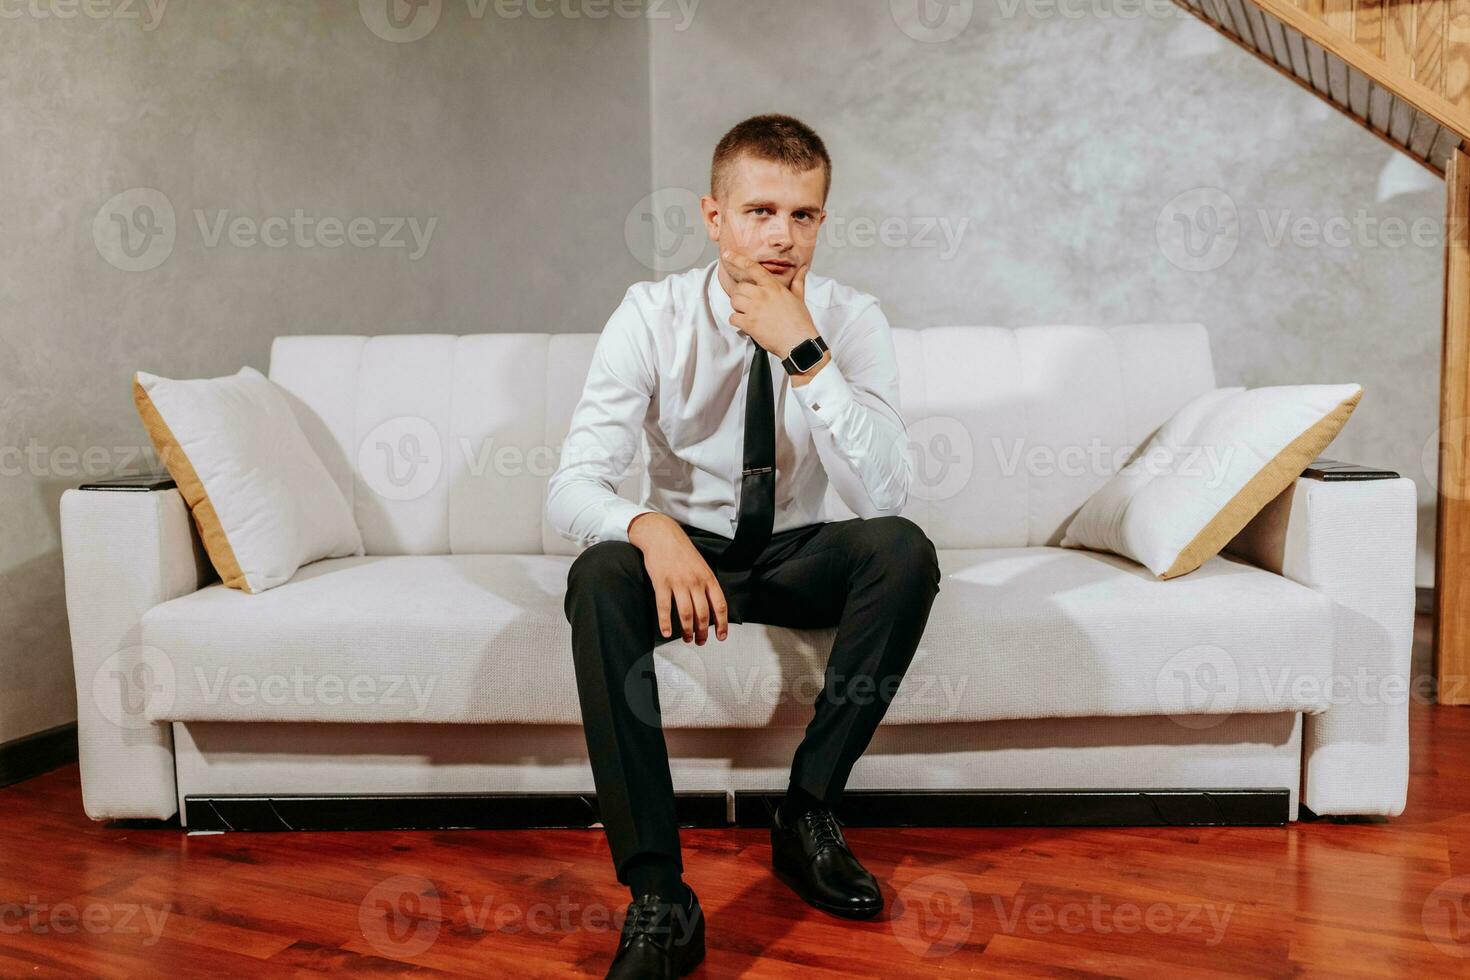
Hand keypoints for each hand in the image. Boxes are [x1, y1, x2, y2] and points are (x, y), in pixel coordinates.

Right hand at [627, 512, 729, 643]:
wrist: (662, 535)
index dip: (722, 624)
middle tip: (700, 641)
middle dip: (703, 631)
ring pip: (686, 613)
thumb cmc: (681, 551)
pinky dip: (665, 623)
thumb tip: (710, 606)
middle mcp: (695, 581)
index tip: (721, 636)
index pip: (720, 605)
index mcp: (707, 578)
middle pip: (703, 613)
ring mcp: (678, 582)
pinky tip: (666, 632)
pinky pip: (664, 607)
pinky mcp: (661, 582)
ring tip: (686, 638)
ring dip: (687, 630)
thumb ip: (706, 585)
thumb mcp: (701, 565)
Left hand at [722, 250, 816, 356]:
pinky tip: (747, 324)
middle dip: (741, 295)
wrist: (799, 342)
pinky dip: (737, 322)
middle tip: (749, 303)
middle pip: (739, 288)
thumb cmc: (800, 321)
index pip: (752, 268)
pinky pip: (733, 318)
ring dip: (738, 308)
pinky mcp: (749, 324)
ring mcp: (754, 309)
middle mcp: (762, 295)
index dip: (737, 259)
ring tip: (749, 314)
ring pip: (734, 301)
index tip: (727, 255)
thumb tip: (803, 269)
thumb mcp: (799, 297)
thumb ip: (798, 281)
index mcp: (773, 287)